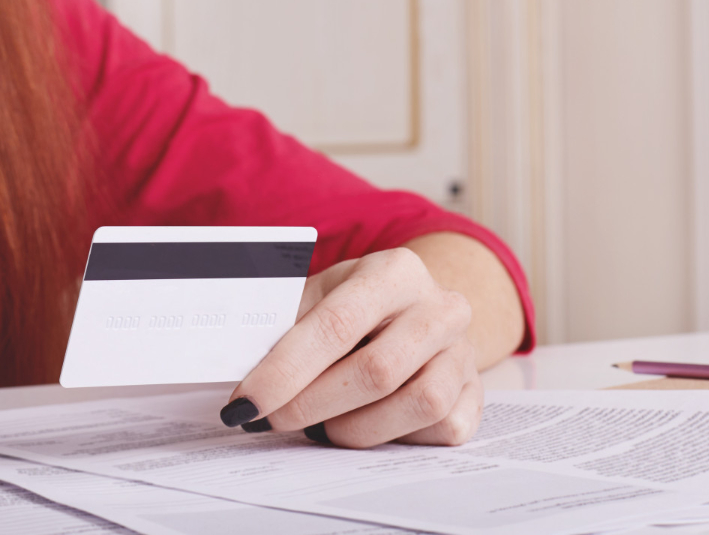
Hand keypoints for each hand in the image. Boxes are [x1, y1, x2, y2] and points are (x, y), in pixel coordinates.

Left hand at [220, 247, 481, 446]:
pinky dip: (396, 437)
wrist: (414, 312)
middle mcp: (440, 306)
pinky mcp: (478, 393)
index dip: (285, 369)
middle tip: (272, 420)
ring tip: (322, 425)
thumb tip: (230, 361)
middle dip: (311, 404)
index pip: (335, 324)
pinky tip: (367, 425)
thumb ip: (280, 324)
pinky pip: (442, 428)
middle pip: (377, 371)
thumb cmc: (350, 308)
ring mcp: (465, 351)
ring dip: (356, 427)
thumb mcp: (316, 298)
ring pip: (418, 404)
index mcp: (395, 271)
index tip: (246, 402)